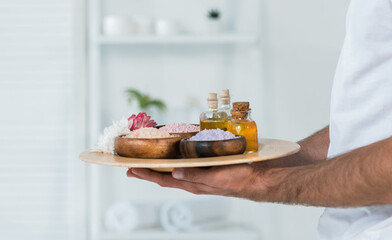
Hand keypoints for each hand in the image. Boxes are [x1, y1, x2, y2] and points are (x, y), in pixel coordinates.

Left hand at [126, 163, 272, 200]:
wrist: (261, 177)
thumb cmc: (240, 179)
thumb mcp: (217, 178)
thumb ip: (196, 176)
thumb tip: (174, 174)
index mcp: (193, 184)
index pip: (164, 180)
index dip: (146, 175)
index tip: (130, 169)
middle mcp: (194, 179)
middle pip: (165, 175)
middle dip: (148, 171)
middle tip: (131, 165)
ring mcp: (201, 173)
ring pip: (175, 169)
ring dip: (160, 164)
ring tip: (147, 158)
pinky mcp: (209, 165)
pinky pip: (188, 161)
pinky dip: (178, 156)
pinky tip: (175, 150)